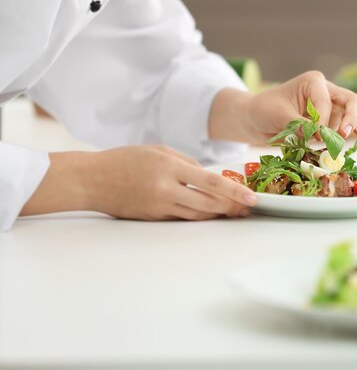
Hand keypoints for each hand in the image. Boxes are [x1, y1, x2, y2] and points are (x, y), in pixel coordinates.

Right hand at [21, 145, 256, 220]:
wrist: (92, 180)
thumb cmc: (125, 160)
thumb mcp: (158, 151)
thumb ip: (187, 163)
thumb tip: (209, 178)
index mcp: (169, 167)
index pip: (211, 182)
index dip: (235, 192)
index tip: (252, 199)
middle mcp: (166, 189)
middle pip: (209, 203)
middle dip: (232, 208)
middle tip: (247, 209)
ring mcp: (159, 206)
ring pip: (198, 215)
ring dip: (218, 215)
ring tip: (234, 212)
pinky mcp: (153, 218)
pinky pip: (182, 218)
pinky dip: (198, 216)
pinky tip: (210, 214)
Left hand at [209, 71, 356, 144]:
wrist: (256, 119)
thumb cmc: (264, 110)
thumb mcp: (278, 116)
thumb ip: (299, 125)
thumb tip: (318, 135)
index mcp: (313, 82)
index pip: (326, 101)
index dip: (322, 121)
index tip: (312, 136)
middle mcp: (327, 90)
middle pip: (353, 99)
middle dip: (352, 117)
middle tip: (343, 135)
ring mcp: (333, 105)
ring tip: (354, 134)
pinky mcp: (333, 120)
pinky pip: (354, 122)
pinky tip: (352, 138)